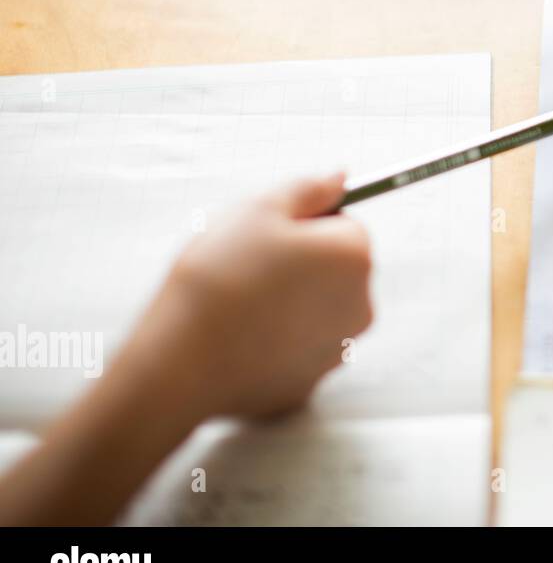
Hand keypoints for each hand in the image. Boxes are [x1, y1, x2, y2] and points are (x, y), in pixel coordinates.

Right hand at [130, 173, 373, 421]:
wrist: (180, 360)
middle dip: (301, 264)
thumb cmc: (219, 277)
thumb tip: (341, 178)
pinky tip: (239, 340)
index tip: (267, 237)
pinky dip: (273, 343)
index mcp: (356, 257)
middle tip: (248, 269)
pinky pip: (294, 349)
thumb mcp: (259, 210)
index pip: (344, 224)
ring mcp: (337, 350)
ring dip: (289, 303)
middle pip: (335, 270)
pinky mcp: (309, 384)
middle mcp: (361, 305)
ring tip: (241, 304)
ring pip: (315, 311)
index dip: (303, 225)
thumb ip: (309, 189)